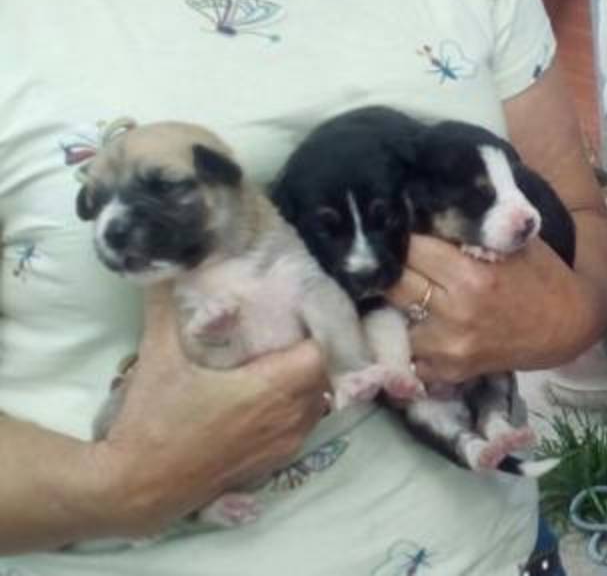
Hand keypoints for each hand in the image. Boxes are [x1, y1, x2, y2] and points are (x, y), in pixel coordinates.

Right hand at [92, 285, 329, 535]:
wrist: (137, 487)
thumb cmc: (152, 421)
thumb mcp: (158, 358)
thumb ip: (163, 307)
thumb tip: (166, 265)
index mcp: (269, 390)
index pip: (319, 354)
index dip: (310, 334)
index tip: (291, 319)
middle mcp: (287, 420)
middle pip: (322, 378)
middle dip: (308, 357)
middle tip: (282, 339)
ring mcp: (282, 446)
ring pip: (316, 406)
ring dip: (304, 386)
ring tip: (276, 367)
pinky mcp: (272, 466)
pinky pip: (302, 430)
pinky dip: (294, 413)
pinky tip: (266, 400)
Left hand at [389, 234, 591, 383]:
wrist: (568, 325)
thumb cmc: (541, 274)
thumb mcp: (513, 241)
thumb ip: (471, 227)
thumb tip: (424, 205)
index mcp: (470, 274)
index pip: (409, 248)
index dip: (400, 235)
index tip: (394, 228)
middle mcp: (454, 312)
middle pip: (393, 282)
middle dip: (391, 267)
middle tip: (390, 257)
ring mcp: (448, 347)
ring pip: (392, 319)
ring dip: (395, 304)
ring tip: (403, 290)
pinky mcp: (448, 372)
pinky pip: (407, 354)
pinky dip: (406, 339)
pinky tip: (415, 324)